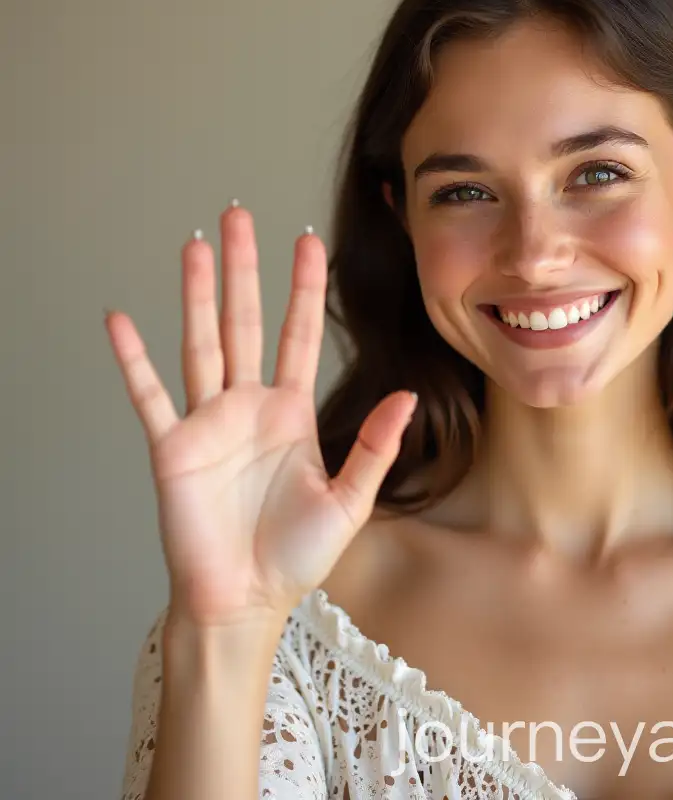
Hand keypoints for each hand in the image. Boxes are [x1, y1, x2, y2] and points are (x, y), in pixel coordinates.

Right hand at [105, 202, 415, 625]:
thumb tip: (406, 396)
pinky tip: (121, 321)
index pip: (297, 334)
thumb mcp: (349, 500)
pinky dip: (132, 359)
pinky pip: (149, 395)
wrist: (245, 601)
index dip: (303, 288)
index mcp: (292, 413)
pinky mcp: (172, 447)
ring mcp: (208, 422)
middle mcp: (248, 406)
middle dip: (245, 269)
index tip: (307, 240)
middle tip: (239, 215)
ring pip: (201, 342)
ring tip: (195, 247)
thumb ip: (375, 447)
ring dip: (196, 295)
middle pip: (245, 322)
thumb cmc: (296, 557)